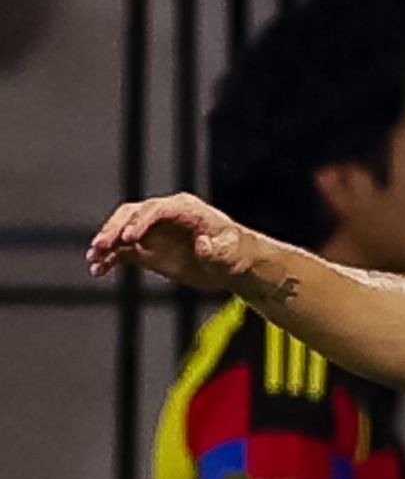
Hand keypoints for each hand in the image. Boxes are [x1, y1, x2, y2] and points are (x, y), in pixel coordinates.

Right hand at [88, 191, 294, 301]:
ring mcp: (152, 231)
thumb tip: (204, 245)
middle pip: (131, 214)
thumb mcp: (231, 255)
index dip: (140, 221)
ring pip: (121, 231)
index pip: (156, 209)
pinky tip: (98, 269)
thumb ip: (217, 251)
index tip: (129, 238)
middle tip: (101, 246)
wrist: (232, 266)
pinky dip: (109, 259)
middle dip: (114, 229)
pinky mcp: (145, 249)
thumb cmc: (235, 255)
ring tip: (94, 258)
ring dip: (106, 243)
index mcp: (185, 209)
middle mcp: (163, 216)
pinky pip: (121, 250)